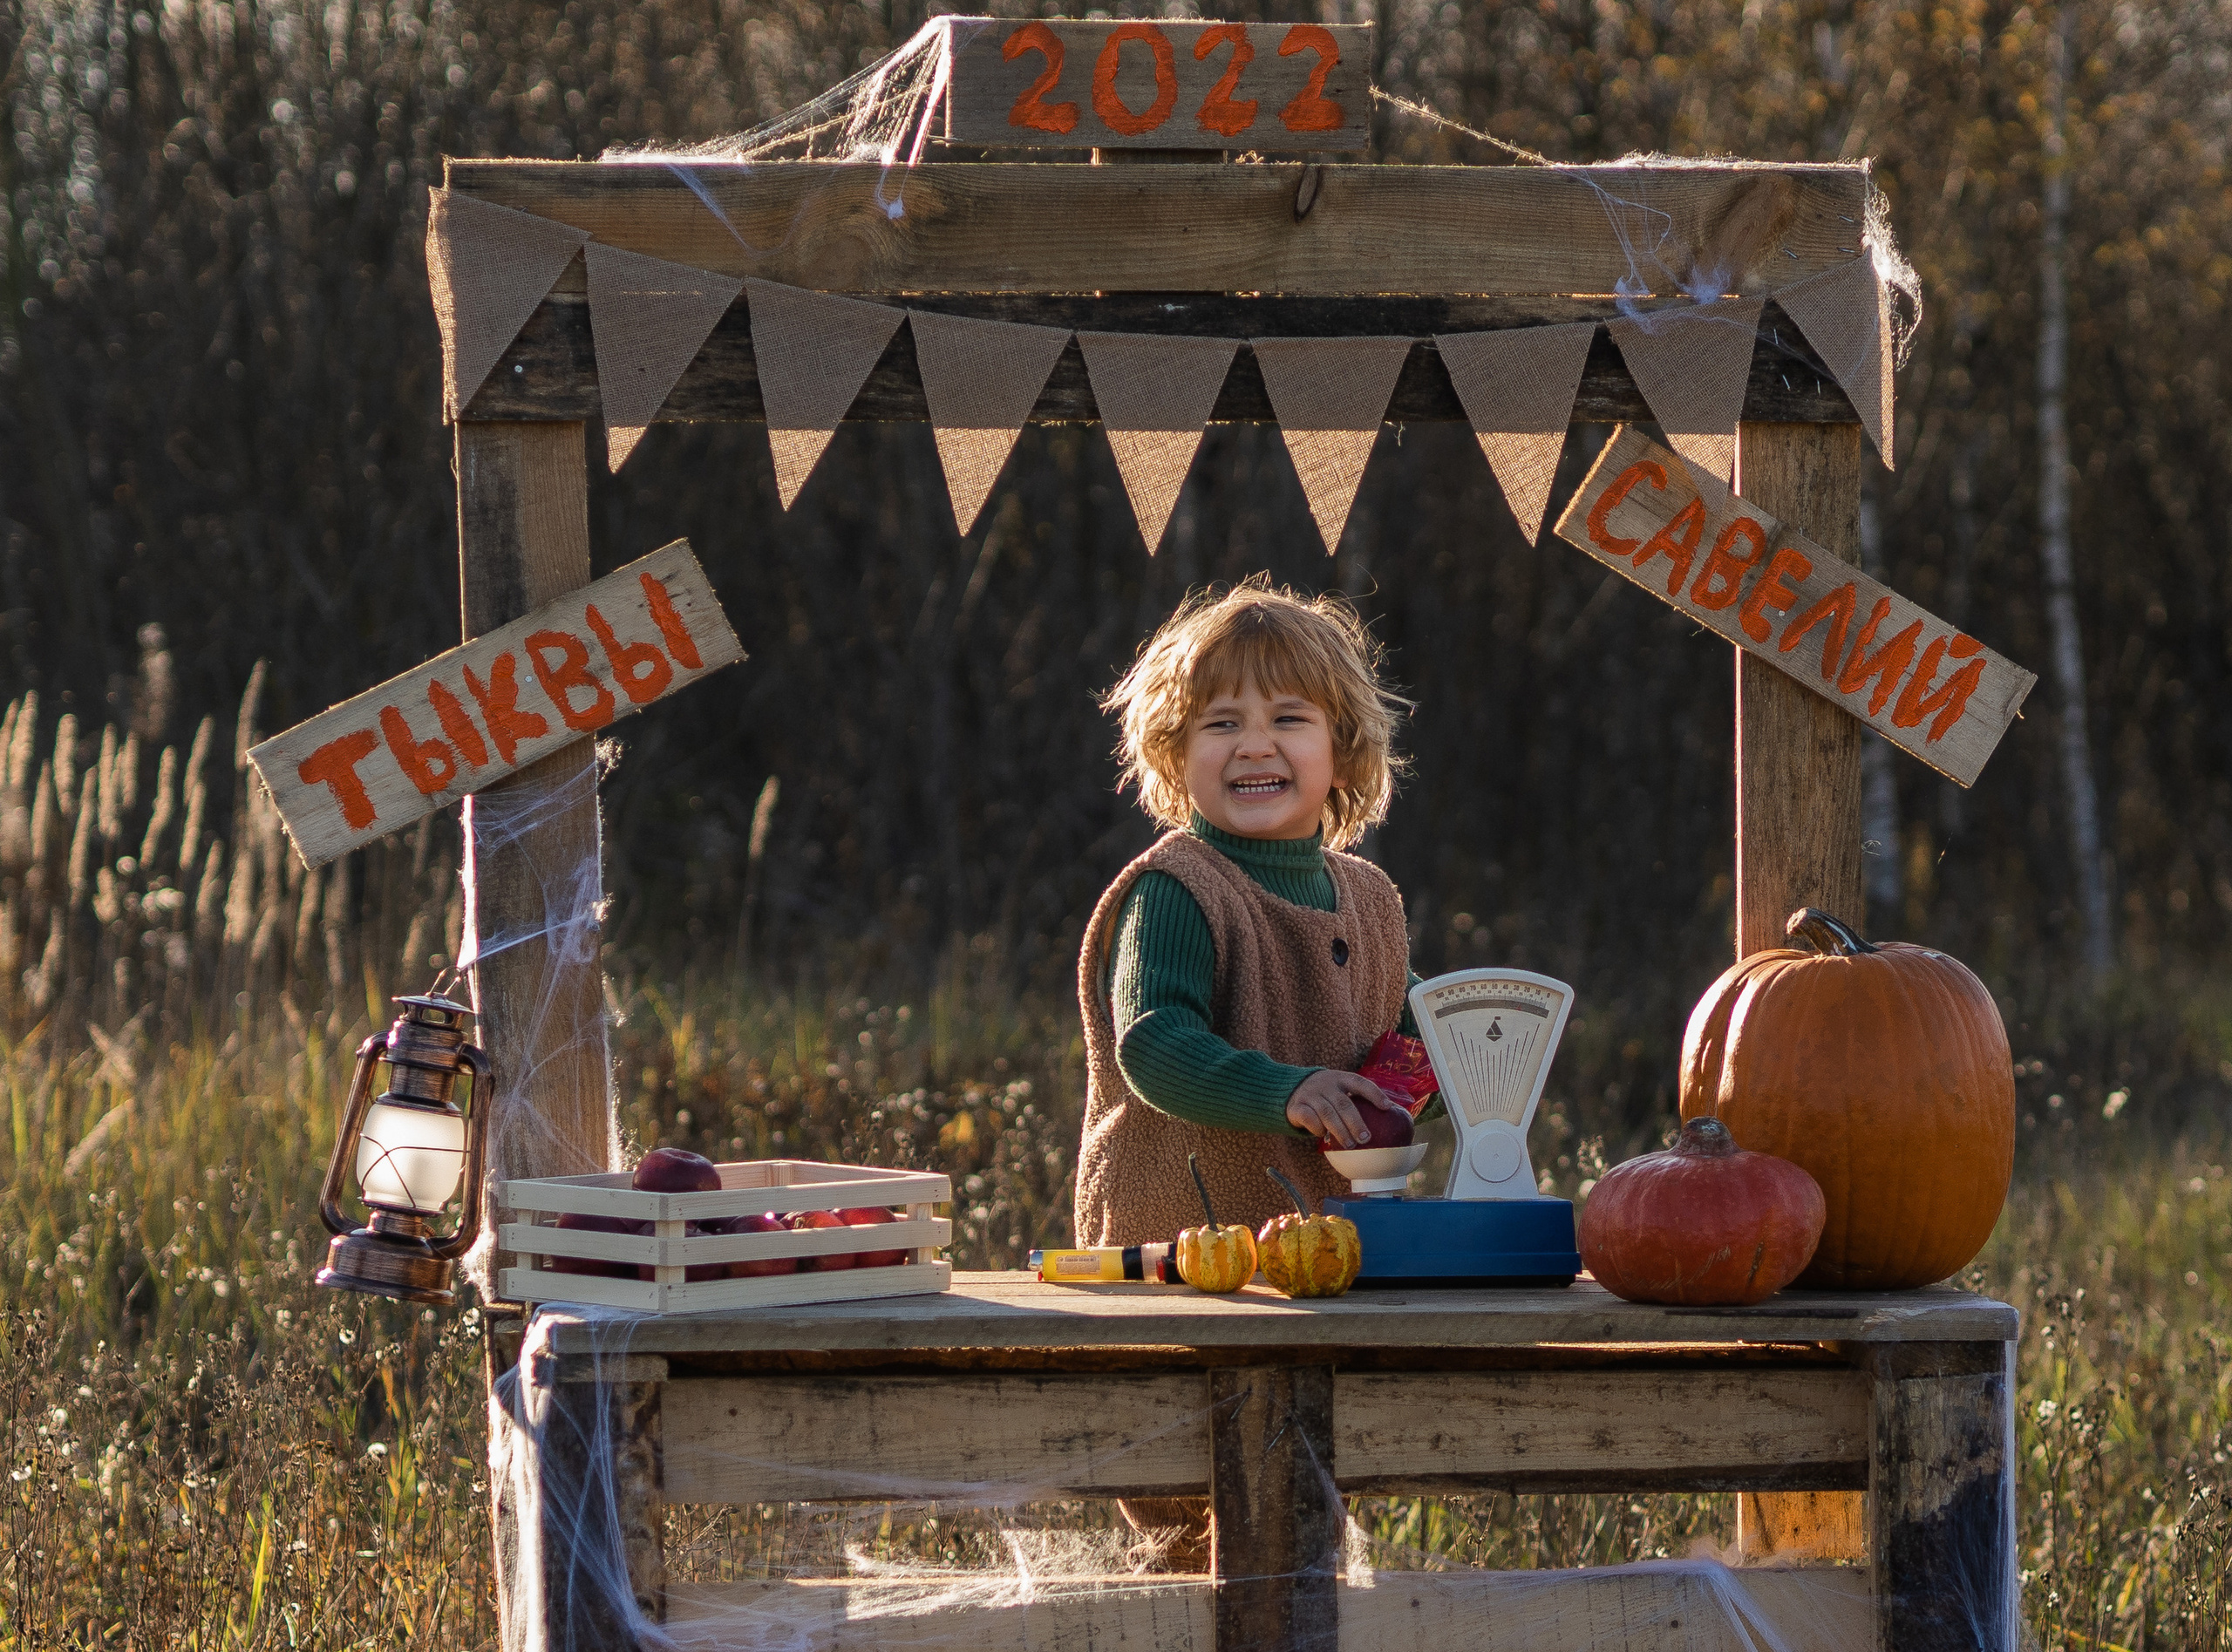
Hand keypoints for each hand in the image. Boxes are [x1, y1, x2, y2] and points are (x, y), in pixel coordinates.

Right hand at [1286, 1070, 1402, 1147]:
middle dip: (1356, 1122)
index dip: (1374, 1094)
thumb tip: (1388, 1116)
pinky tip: (1323, 1136)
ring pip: (1327, 1113)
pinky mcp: (1296, 1106)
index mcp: (1341, 1079)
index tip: (1387, 1107)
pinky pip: (1308, 1118)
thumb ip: (1357, 1100)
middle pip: (1343, 1103)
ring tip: (1350, 1145)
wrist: (1291, 1089)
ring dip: (1340, 1131)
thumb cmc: (1326, 1095)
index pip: (1360, 1083)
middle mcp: (1326, 1084)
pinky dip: (1317, 1129)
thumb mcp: (1340, 1090)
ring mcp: (1310, 1094)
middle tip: (1366, 1139)